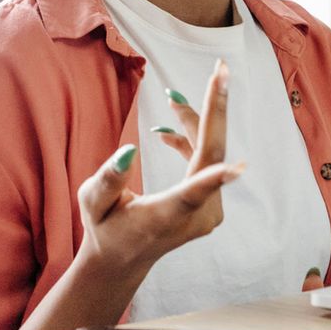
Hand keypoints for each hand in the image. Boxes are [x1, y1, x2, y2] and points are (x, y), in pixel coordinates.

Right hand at [76, 59, 242, 273]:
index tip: (238, 166)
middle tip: (222, 69)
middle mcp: (195, 216)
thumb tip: (130, 149)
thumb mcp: (92, 204)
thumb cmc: (105, 229)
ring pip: (209, 154)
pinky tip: (168, 129)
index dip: (213, 179)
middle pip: (210, 156)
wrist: (123, 260)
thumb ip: (108, 179)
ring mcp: (209, 212)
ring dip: (193, 123)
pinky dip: (190, 141)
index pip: (192, 196)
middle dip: (215, 109)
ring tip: (172, 97)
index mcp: (166, 217)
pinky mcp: (211, 205)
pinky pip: (207, 164)